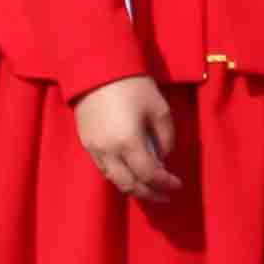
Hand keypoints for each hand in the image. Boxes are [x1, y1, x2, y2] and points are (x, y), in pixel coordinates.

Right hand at [74, 73, 179, 204]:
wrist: (95, 68)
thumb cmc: (132, 86)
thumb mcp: (159, 109)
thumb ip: (166, 137)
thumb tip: (164, 156)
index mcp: (129, 143)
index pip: (149, 175)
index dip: (165, 184)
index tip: (178, 185)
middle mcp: (109, 152)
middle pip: (130, 185)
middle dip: (149, 194)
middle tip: (165, 195)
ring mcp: (94, 150)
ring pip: (114, 180)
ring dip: (133, 188)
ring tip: (149, 188)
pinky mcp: (86, 143)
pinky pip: (104, 169)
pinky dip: (119, 177)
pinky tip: (130, 173)